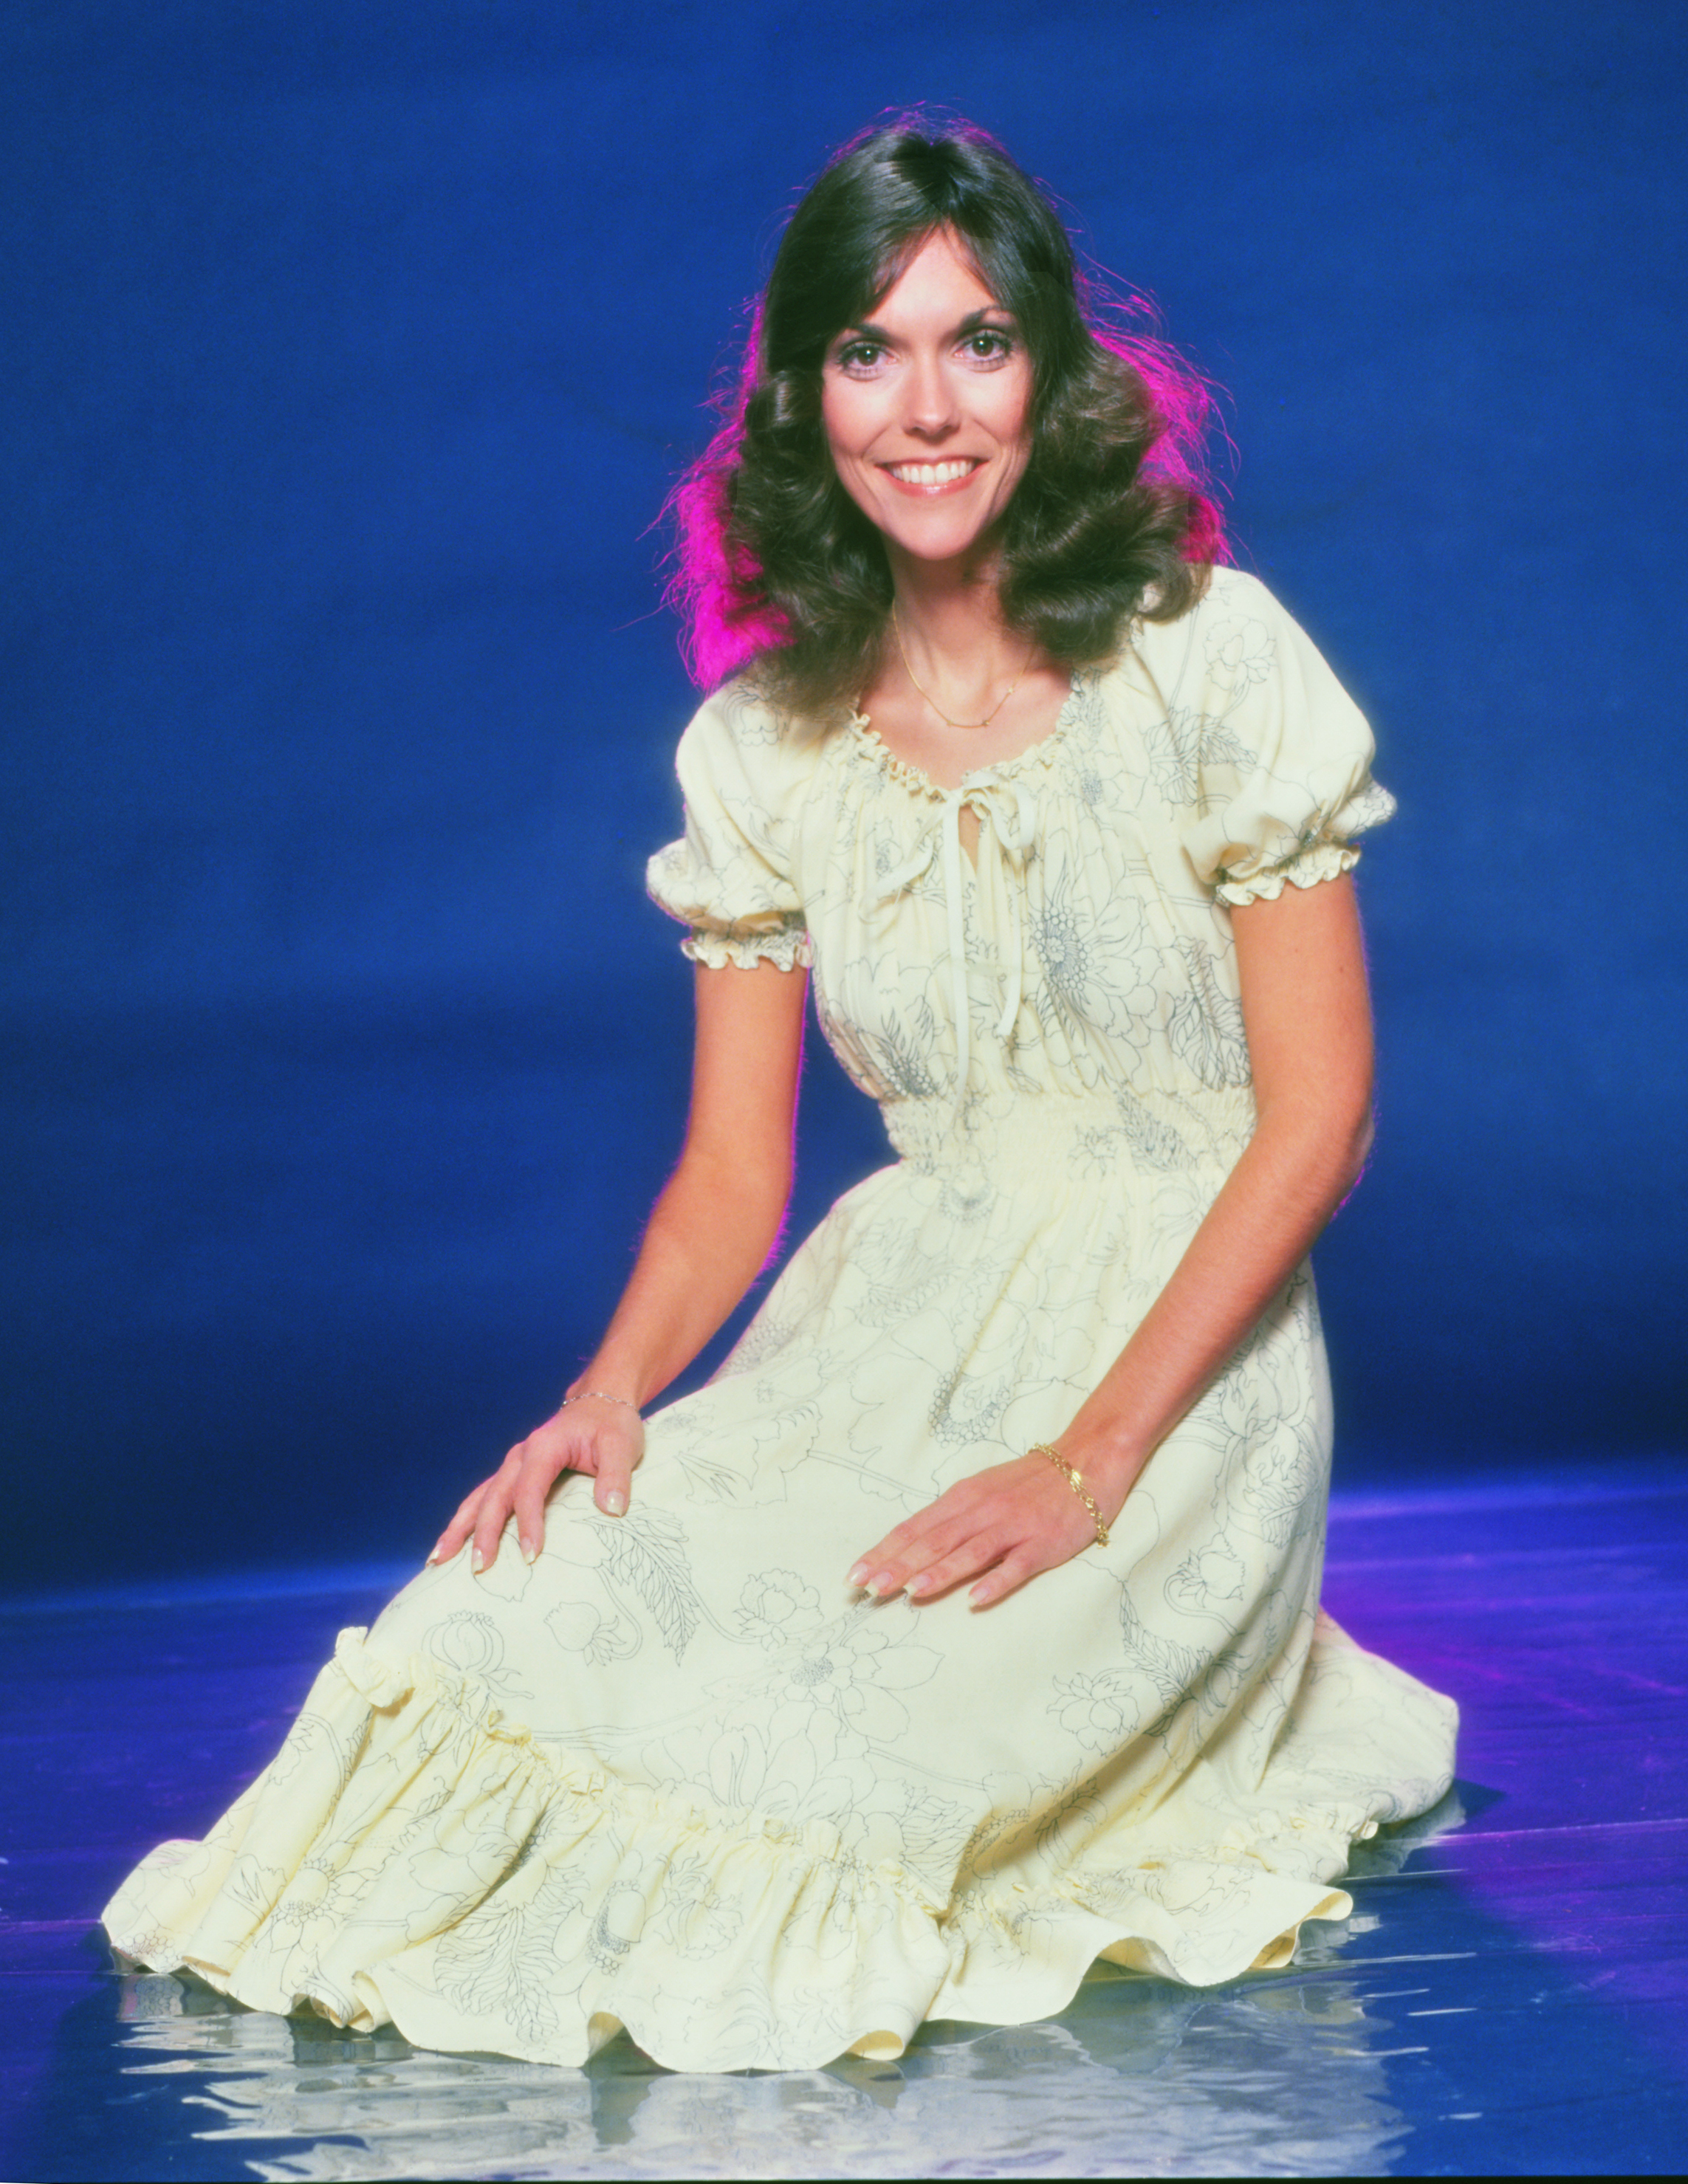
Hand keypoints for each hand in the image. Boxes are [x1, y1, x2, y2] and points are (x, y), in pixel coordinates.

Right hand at [428, 1397, 644, 1573]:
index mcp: (543, 1447)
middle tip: (479, 1568)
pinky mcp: (513, 1474)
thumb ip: (616, 1476)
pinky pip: (484, 1498)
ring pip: (479, 1498)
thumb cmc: (611, 1424)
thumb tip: (612, 1509)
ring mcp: (512, 1464)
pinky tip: (452, 1543)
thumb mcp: (622, 1445)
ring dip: (459, 1528)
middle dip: (483, 1533)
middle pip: (495, 1497)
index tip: (530, 1556)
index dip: (528, 1523)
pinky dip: (465, 1520)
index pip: (529, 1490)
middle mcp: (520, 1456)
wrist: (600, 1402)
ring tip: (438, 1559)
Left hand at [845, 1447, 1122, 1609]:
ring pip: (969, 1552)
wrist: (1086, 1461)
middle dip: (898, 1566)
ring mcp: (1013, 1527)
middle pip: (933, 1541)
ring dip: (938, 1573)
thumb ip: (951, 1518)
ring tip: (910, 1592)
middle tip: (868, 1590)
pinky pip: (1017, 1566)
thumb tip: (911, 1547)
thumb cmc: (1028, 1482)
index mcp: (963, 1498)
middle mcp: (982, 1511)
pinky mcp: (1043, 1543)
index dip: (884, 1552)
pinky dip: (995, 1581)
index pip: (914, 1528)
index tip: (855, 1575)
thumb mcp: (983, 1491)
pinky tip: (975, 1599)